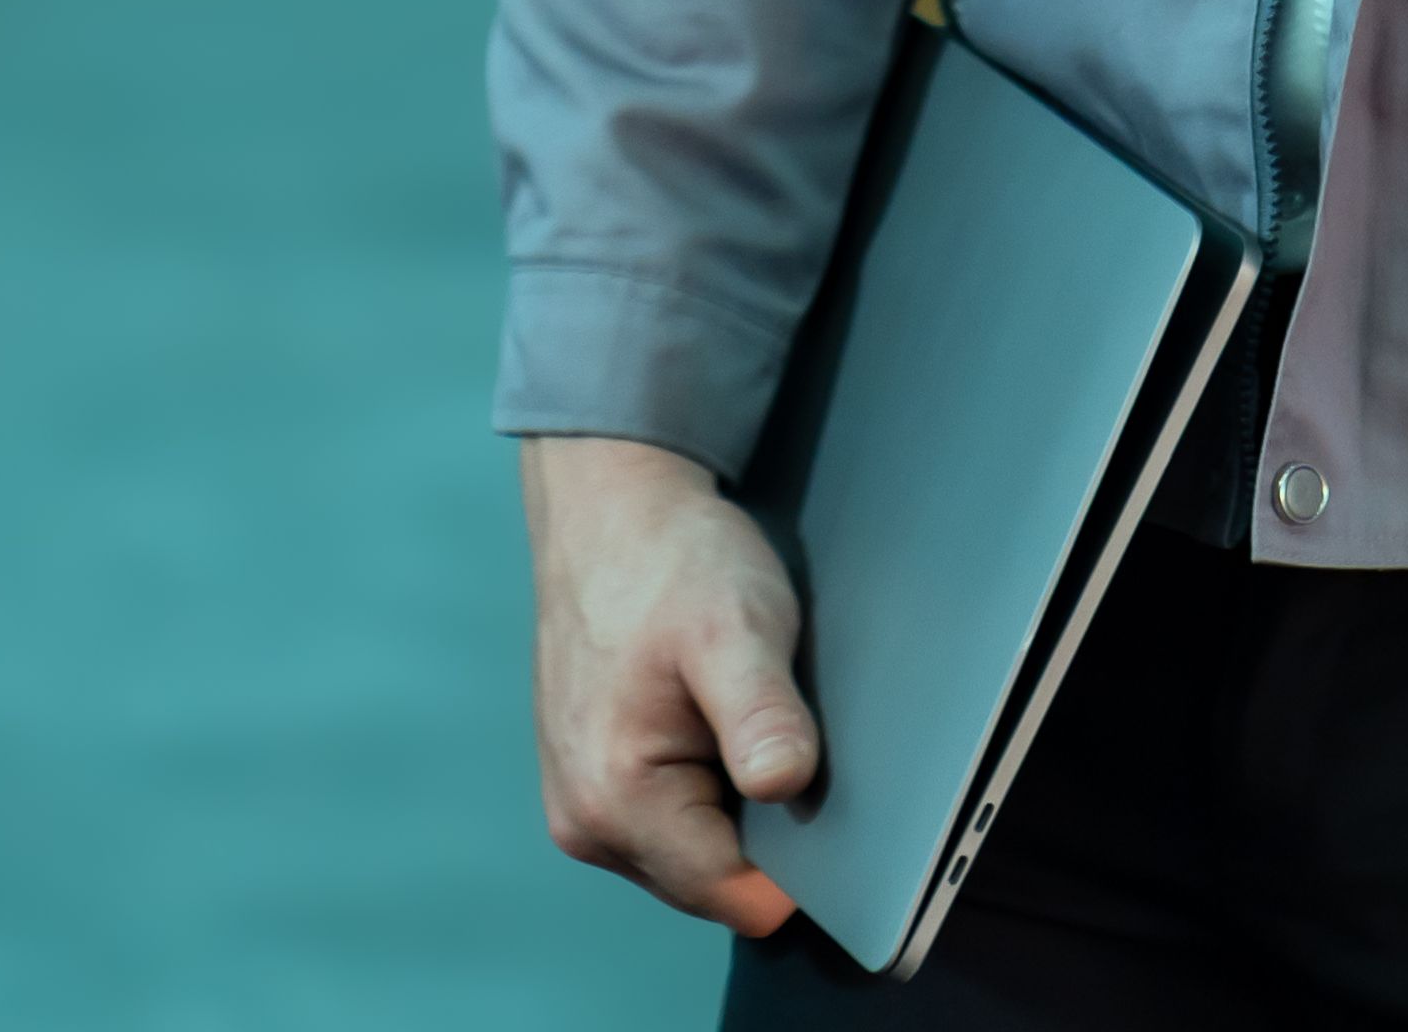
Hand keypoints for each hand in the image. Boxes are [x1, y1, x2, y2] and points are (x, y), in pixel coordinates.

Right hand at [521, 432, 820, 938]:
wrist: (609, 507)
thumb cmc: (672, 560)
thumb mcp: (737, 627)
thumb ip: (761, 713)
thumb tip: (783, 785)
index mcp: (616, 803)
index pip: (741, 899)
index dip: (802, 865)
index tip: (825, 791)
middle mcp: (586, 826)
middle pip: (716, 884)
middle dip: (766, 832)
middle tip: (784, 736)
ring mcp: (581, 807)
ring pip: (698, 855)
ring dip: (736, 806)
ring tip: (745, 720)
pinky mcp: (590, 784)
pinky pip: (674, 824)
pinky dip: (708, 787)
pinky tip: (716, 722)